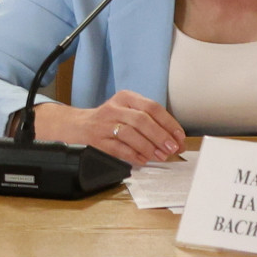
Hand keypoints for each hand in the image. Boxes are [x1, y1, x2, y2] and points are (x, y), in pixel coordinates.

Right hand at [33, 90, 185, 165]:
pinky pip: (119, 148)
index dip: (168, 123)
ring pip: (131, 134)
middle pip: (142, 120)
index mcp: (126, 97)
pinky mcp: (98, 140)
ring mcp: (105, 124)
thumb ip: (148, 120)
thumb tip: (174, 138)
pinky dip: (134, 155)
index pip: (152, 107)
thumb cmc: (110, 120)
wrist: (78, 126)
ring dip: (149, 147)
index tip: (179, 136)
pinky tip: (143, 159)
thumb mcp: (127, 110)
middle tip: (172, 148)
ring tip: (160, 156)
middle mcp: (115, 108)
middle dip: (160, 136)